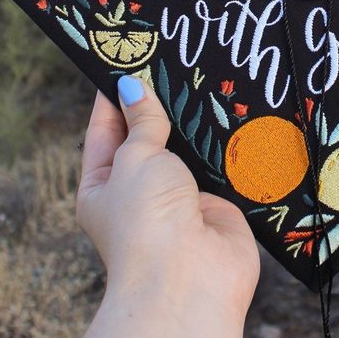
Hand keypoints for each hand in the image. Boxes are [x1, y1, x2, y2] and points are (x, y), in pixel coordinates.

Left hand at [77, 77, 259, 315]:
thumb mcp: (135, 160)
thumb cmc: (146, 221)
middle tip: (175, 60)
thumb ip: (142, 123)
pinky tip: (236, 112)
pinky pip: (220, 168)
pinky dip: (226, 148)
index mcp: (102, 186)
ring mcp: (180, 200)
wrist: (191, 280)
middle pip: (149, 138)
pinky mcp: (218, 206)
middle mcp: (139, 193)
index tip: (129, 57)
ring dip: (196, 126)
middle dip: (161, 106)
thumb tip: (134, 87)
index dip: (116, 94)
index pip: (106, 129)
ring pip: (187, 151)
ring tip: (207, 78)